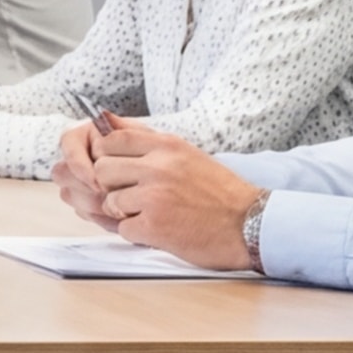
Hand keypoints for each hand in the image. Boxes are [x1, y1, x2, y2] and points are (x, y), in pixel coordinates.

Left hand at [65, 121, 264, 270]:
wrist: (250, 224)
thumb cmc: (219, 191)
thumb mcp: (187, 155)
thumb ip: (149, 141)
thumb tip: (106, 120)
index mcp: (168, 146)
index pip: (113, 138)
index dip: (105, 154)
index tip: (115, 167)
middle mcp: (158, 167)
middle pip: (102, 170)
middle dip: (110, 185)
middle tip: (131, 195)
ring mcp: (155, 197)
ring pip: (109, 201)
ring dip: (123, 212)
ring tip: (150, 214)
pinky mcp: (154, 226)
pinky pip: (122, 228)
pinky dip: (137, 233)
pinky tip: (159, 230)